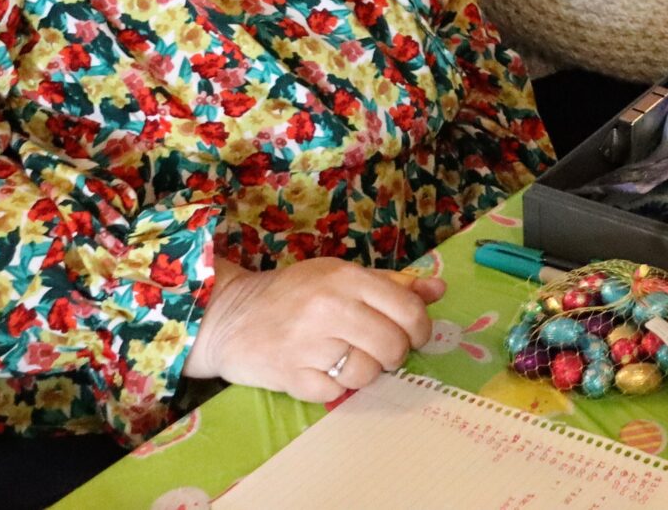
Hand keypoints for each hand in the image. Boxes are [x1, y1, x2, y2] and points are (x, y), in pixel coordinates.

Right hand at [186, 260, 444, 403]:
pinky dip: (336, 387)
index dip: (421, 328)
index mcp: (345, 278)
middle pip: (392, 346)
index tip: (416, 335)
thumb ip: (392, 283)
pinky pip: (337, 393)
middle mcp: (328, 309)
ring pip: (367, 373)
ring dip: (365, 371)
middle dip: (395, 354)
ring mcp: (308, 345)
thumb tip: (438, 290)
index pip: (408, 310)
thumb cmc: (293, 294)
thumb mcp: (340, 275)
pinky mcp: (290, 377)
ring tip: (347, 358)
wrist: (229, 316)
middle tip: (382, 350)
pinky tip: (323, 370)